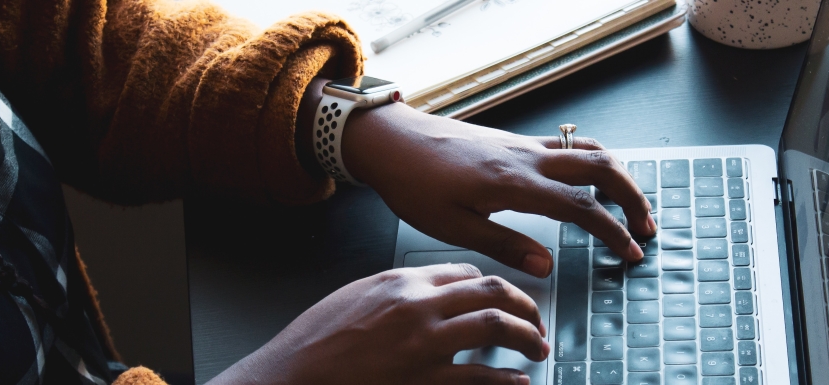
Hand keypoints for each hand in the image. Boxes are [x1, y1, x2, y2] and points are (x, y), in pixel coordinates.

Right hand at [207, 264, 547, 384]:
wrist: (291, 376)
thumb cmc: (316, 341)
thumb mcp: (356, 297)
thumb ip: (397, 291)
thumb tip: (430, 292)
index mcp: (401, 281)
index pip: (465, 272)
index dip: (493, 286)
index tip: (503, 299)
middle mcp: (418, 306)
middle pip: (491, 292)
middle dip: (525, 305)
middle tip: (536, 321)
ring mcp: (424, 344)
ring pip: (496, 326)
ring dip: (527, 337)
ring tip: (536, 348)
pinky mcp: (424, 381)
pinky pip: (480, 377)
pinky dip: (507, 380)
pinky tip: (517, 382)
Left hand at [342, 102, 656, 277]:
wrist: (392, 140)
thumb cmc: (414, 183)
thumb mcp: (453, 227)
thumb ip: (504, 246)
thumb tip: (547, 266)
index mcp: (514, 183)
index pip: (581, 206)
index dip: (612, 231)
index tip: (630, 252)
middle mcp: (526, 157)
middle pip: (601, 167)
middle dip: (632, 196)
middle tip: (645, 227)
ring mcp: (523, 144)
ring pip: (588, 150)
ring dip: (618, 175)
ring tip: (629, 204)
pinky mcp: (515, 141)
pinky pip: (568, 145)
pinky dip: (593, 161)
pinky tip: (592, 180)